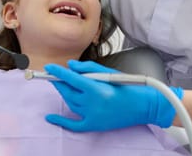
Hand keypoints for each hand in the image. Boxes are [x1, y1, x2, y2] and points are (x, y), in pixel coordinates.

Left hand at [44, 60, 183, 131]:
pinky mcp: (95, 125)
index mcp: (96, 88)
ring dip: (65, 93)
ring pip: (70, 103)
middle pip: (68, 91)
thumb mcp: (109, 73)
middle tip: (54, 75)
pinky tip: (50, 118)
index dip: (58, 72)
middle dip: (59, 82)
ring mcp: (92, 115)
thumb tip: (70, 66)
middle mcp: (92, 103)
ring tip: (63, 85)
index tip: (49, 67)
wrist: (143, 106)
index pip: (70, 78)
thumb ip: (88, 68)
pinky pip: (74, 125)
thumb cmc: (128, 86)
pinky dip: (61, 122)